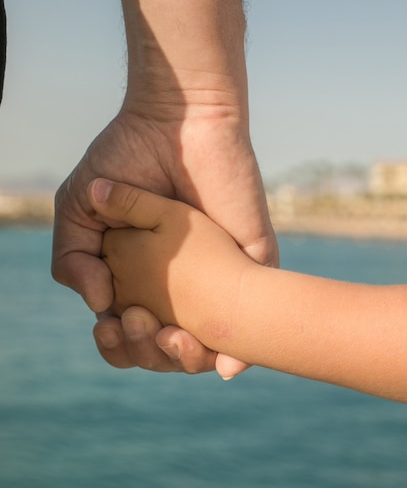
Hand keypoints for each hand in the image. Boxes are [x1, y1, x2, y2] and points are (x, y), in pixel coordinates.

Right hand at [52, 104, 277, 376]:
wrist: (176, 120)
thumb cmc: (126, 158)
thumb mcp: (81, 209)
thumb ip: (74, 257)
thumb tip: (100, 306)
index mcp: (140, 276)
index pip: (128, 333)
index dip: (116, 343)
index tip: (109, 325)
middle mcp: (180, 283)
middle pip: (163, 348)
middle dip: (145, 350)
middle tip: (136, 321)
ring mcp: (217, 276)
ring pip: (205, 347)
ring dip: (183, 358)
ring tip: (166, 333)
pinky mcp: (251, 262)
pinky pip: (252, 324)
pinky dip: (237, 357)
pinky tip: (223, 367)